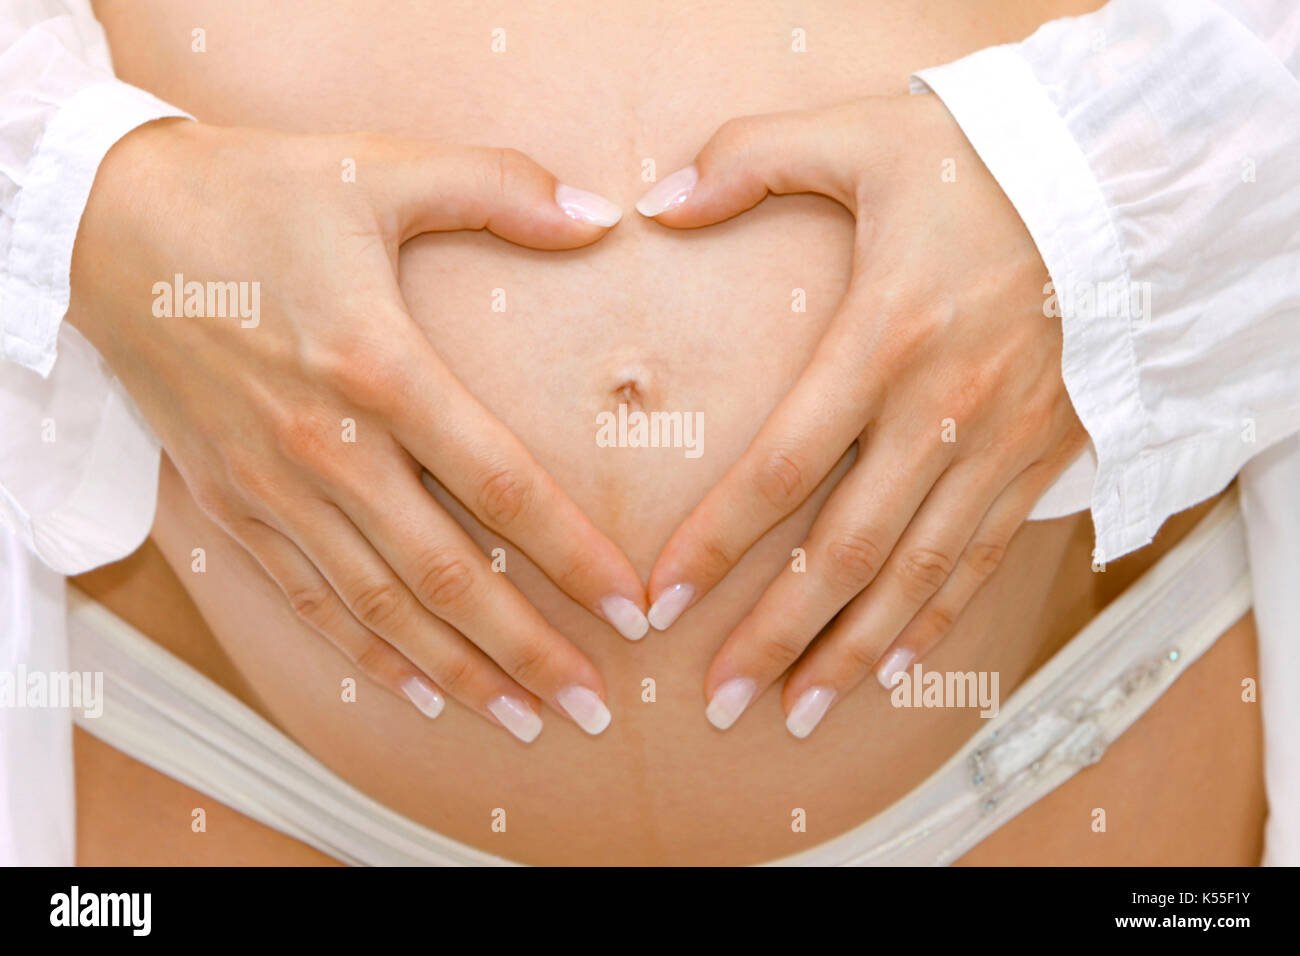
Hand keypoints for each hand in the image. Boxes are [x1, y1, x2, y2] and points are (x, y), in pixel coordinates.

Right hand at [69, 119, 644, 740]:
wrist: (107, 223)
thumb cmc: (252, 193)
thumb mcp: (380, 166)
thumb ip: (500, 187)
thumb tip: (600, 214)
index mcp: (376, 367)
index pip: (500, 485)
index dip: (573, 554)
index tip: (629, 607)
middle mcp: (325, 447)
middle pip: (446, 575)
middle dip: (527, 650)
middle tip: (592, 706)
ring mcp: (270, 487)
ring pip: (378, 608)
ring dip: (456, 672)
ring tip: (520, 720)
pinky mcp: (228, 504)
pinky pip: (304, 601)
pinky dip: (363, 654)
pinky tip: (413, 691)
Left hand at [636, 96, 1087, 735]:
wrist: (1122, 182)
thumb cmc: (982, 162)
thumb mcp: (861, 135)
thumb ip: (750, 159)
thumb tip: (656, 205)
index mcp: (886, 340)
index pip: (783, 467)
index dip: (718, 542)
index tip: (661, 600)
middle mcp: (943, 411)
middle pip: (848, 551)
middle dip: (777, 634)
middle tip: (719, 699)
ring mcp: (1000, 445)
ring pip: (918, 577)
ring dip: (852, 654)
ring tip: (797, 714)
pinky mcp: (1042, 458)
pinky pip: (984, 559)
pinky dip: (937, 622)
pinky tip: (892, 669)